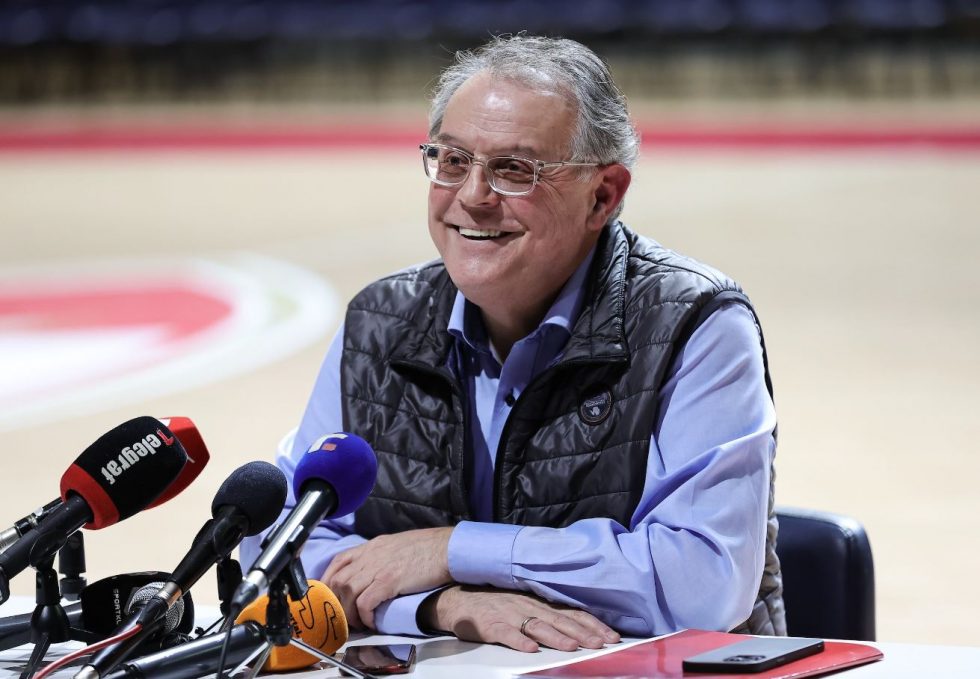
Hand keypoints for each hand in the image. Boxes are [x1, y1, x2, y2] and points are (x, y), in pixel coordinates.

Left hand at [323, 527, 453, 628]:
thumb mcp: (396, 545)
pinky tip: (371, 622)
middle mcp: (371, 555)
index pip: (338, 561)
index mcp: (372, 546)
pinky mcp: (390, 580)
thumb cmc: (428, 548)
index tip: (329, 596)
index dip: (328, 581)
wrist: (448, 548)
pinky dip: (364, 616)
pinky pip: (365, 602)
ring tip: (358, 623)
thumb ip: (380, 556)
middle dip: (336, 602)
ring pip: (347, 592)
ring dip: (348, 612)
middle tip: (343, 616)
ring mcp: (379, 567)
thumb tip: (371, 572)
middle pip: (338, 580)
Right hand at [420, 586, 620, 652]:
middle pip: (560, 620)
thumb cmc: (494, 603)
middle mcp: (528, 606)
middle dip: (583, 633)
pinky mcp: (489, 624)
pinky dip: (519, 640)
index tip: (612, 636)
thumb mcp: (524, 604)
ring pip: (537, 626)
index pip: (572, 613)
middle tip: (602, 644)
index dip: (592, 624)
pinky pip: (506, 633)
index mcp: (539, 603)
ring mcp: (509, 614)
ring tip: (572, 648)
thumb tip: (577, 627)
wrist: (457, 598)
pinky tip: (530, 649)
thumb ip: (548, 614)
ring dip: (556, 637)